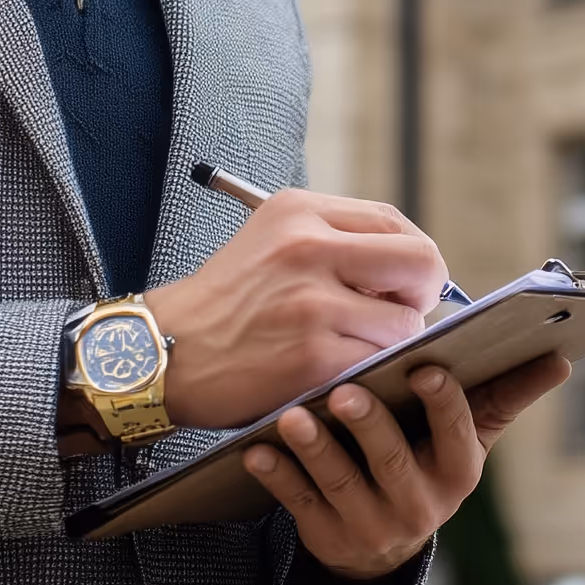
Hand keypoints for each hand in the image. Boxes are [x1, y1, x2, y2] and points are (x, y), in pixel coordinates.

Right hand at [140, 191, 447, 430]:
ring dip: (390, 342)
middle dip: (423, 294)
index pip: (395, 222)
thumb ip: (334, 241)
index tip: (402, 284)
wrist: (162, 351)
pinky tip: (340, 373)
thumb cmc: (225, 303)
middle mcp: (308, 247)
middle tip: (401, 314)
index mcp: (299, 211)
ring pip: (406, 322)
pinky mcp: (313, 355)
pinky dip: (370, 372)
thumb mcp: (270, 242)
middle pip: (421, 261)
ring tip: (353, 348)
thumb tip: (412, 265)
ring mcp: (312, 302)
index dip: (411, 258)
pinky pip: (379, 361)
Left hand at [242, 355, 570, 580]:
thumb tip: (561, 356)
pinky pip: (298, 506)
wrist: (382, 543)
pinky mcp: (328, 539)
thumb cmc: (428, 461)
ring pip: (342, 484)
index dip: (442, 404)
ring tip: (292, 415)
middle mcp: (420, 506)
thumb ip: (504, 395)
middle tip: (346, 389)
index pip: (458, 435)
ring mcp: (372, 526)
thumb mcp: (468, 438)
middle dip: (370, 426)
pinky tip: (256, 449)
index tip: (425, 368)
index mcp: (458, 472)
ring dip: (316, 449)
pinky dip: (278, 476)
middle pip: (393, 461)